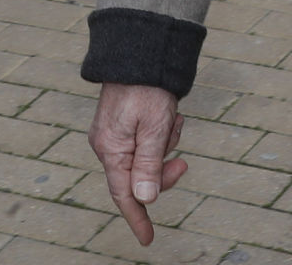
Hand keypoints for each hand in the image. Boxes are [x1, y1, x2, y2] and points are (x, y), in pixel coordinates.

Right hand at [89, 83, 188, 244]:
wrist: (141, 52)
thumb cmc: (147, 88)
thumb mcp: (154, 128)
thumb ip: (149, 166)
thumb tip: (145, 199)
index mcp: (112, 150)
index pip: (124, 195)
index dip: (138, 217)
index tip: (148, 239)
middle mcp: (108, 145)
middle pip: (140, 177)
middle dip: (164, 170)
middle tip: (183, 163)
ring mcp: (115, 135)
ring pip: (148, 156)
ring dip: (166, 143)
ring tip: (172, 120)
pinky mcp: (124, 124)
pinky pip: (148, 139)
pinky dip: (163, 132)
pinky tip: (169, 114)